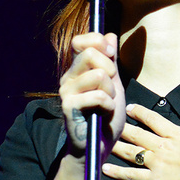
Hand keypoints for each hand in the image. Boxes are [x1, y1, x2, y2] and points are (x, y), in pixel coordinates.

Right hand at [59, 33, 125, 158]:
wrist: (98, 145)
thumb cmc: (105, 116)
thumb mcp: (113, 83)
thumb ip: (111, 60)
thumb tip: (109, 34)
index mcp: (77, 70)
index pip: (82, 41)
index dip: (100, 43)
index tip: (111, 55)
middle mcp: (68, 77)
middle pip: (91, 53)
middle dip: (110, 69)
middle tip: (111, 88)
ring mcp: (66, 92)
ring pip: (98, 74)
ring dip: (111, 91)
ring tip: (107, 104)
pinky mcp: (69, 107)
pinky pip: (99, 96)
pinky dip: (109, 105)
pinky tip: (104, 114)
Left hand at [104, 102, 179, 179]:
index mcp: (175, 133)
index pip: (153, 119)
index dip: (140, 113)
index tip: (129, 108)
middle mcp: (162, 146)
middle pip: (137, 134)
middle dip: (121, 127)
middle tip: (108, 121)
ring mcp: (157, 163)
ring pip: (130, 152)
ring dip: (115, 146)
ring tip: (100, 140)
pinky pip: (132, 175)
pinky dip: (117, 172)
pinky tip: (104, 168)